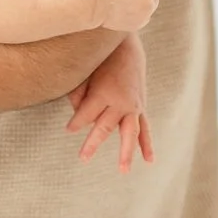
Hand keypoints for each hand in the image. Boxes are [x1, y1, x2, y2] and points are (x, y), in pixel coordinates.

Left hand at [65, 32, 151, 168]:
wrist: (126, 47)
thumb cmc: (100, 59)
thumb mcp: (85, 72)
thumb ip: (77, 93)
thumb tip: (76, 115)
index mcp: (104, 92)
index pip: (86, 114)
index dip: (76, 123)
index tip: (68, 130)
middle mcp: (120, 102)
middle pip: (104, 127)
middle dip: (92, 143)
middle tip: (82, 157)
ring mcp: (133, 106)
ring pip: (129, 133)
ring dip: (127, 152)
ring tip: (123, 170)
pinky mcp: (140, 108)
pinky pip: (144, 129)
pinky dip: (146, 144)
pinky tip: (149, 160)